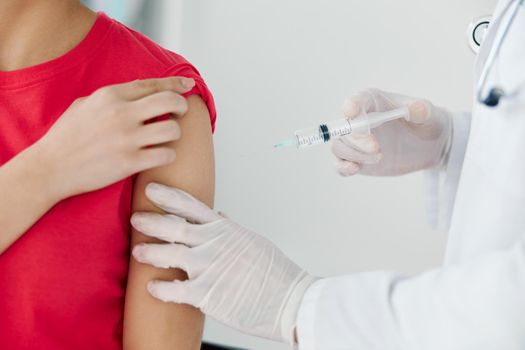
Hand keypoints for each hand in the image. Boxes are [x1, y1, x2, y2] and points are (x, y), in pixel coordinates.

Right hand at [35, 77, 194, 198]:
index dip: (176, 84)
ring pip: (173, 130)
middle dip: (182, 106)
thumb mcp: (85, 105)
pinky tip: (159, 156)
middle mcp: (121, 114)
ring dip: (175, 134)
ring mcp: (126, 139)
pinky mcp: (130, 163)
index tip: (189, 85)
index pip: (152, 84)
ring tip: (165, 138)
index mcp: (110, 95)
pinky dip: (168, 155)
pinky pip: (166, 154)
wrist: (50, 167)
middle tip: (179, 114)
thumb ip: (113, 97)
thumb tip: (141, 91)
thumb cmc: (66, 136)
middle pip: (170, 101)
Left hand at [130, 183, 317, 344]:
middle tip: (136, 218)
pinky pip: (174, 289)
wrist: (289, 299)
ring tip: (138, 250)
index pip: (191, 206)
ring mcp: (208, 268)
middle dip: (151, 220)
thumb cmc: (275, 272)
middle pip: (174, 226)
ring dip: (150, 251)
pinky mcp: (206, 294)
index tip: (152, 190)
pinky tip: (152, 287)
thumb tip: (220, 216)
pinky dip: (161, 288)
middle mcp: (213, 244)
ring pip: (169, 253)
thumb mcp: (253, 241)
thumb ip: (231, 229)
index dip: (169, 196)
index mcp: (224, 230)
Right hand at [332, 89, 451, 175]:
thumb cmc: (425, 123)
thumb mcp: (429, 114)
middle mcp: (358, 120)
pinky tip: (355, 169)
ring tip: (379, 157)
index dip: (352, 105)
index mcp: (372, 102)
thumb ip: (422, 110)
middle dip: (356, 139)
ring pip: (339, 146)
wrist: (428, 146)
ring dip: (354, 154)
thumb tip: (416, 109)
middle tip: (375, 148)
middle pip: (343, 128)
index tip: (352, 112)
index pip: (357, 100)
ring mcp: (355, 142)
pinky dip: (343, 167)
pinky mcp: (356, 159)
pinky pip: (340, 164)